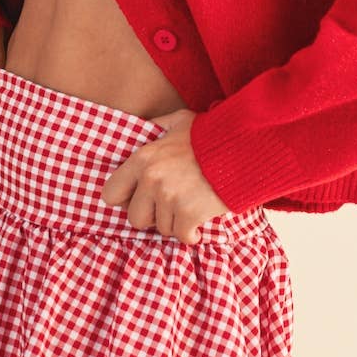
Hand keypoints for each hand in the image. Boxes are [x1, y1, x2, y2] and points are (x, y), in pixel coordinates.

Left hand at [100, 108, 228, 246]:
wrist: (245, 148)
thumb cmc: (212, 134)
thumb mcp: (180, 121)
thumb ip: (157, 126)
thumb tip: (142, 129)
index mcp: (143, 158)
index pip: (110, 193)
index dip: (126, 199)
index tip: (141, 199)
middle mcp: (151, 179)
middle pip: (135, 219)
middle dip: (152, 216)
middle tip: (170, 207)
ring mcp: (170, 197)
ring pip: (162, 228)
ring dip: (176, 222)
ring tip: (191, 206)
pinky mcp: (190, 213)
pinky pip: (183, 236)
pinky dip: (193, 233)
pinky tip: (200, 222)